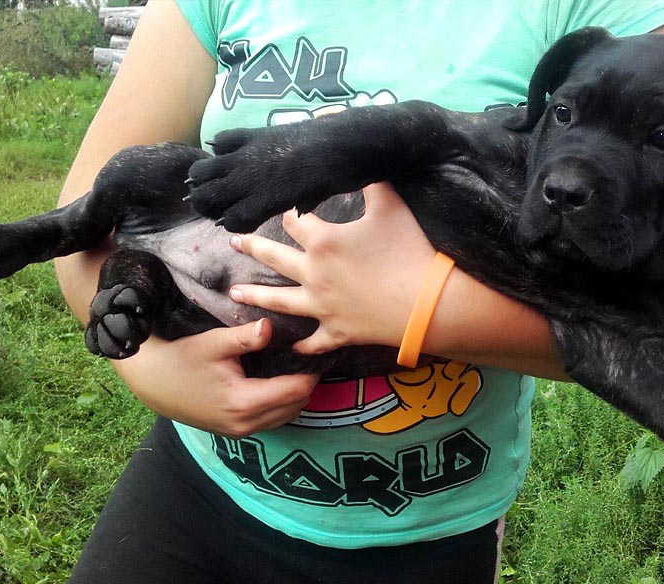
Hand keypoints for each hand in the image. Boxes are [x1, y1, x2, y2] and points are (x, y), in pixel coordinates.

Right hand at [112, 319, 318, 437]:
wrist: (152, 382)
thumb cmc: (181, 359)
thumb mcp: (213, 343)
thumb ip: (244, 337)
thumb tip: (270, 326)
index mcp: (244, 401)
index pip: (297, 390)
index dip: (311, 371)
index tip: (315, 350)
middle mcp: (247, 423)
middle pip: (297, 405)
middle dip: (307, 382)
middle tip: (309, 355)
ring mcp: (241, 431)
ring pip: (288, 415)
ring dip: (296, 395)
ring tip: (296, 367)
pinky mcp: (236, 431)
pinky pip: (273, 420)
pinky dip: (282, 404)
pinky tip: (277, 382)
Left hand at [229, 182, 436, 353]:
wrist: (430, 304)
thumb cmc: (410, 251)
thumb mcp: (391, 206)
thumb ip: (372, 181)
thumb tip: (361, 155)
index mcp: (323, 242)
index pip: (295, 220)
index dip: (287, 211)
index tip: (279, 206)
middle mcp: (313, 274)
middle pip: (274, 258)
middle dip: (252, 247)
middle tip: (234, 242)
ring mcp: (322, 307)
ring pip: (279, 302)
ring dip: (255, 297)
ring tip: (234, 294)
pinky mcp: (337, 333)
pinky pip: (314, 341)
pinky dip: (303, 345)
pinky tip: (293, 347)